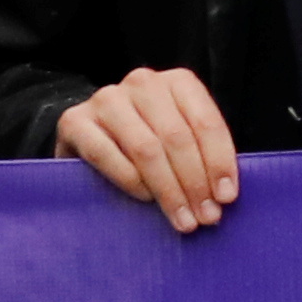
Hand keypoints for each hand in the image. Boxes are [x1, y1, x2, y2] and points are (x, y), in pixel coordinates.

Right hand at [54, 65, 240, 234]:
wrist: (90, 139)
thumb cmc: (147, 145)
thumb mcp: (180, 142)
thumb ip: (201, 156)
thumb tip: (224, 195)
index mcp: (177, 82)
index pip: (205, 121)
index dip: (219, 162)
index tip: (227, 198)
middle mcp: (142, 82)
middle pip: (177, 137)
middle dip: (195, 183)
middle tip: (205, 217)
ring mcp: (106, 99)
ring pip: (146, 148)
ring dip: (168, 190)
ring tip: (182, 220)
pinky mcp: (75, 120)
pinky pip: (107, 155)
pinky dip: (131, 182)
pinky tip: (146, 200)